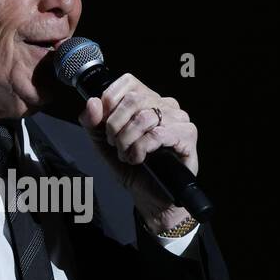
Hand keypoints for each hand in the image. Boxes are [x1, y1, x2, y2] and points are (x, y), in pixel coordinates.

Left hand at [77, 74, 198, 232]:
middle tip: (115, 145)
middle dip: (115, 126)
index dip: (110, 102)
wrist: (151, 198)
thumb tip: (92, 102)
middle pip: (133, 99)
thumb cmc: (133, 169)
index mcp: (147, 100)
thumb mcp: (104, 145)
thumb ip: (93, 123)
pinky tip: (139, 159)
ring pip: (144, 117)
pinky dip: (141, 149)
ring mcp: (179, 118)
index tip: (105, 126)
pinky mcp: (187, 135)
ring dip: (127, 141)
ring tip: (128, 156)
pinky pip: (158, 134)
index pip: (127, 82)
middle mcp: (165, 104)